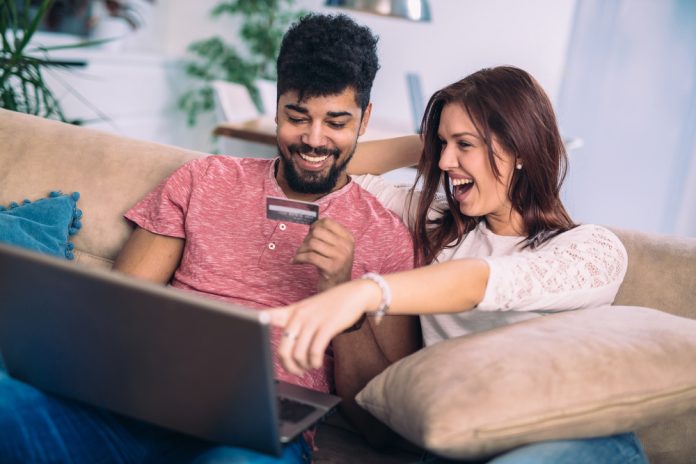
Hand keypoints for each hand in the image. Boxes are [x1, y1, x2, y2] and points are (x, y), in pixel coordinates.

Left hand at [265, 279, 379, 375]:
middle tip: (296, 371)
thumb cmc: (330, 305)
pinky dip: (315, 362)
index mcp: (292, 311)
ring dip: (304, 366)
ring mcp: (312, 321)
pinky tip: (317, 363)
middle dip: (288, 366)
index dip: (255, 325)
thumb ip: (293, 321)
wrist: (354, 294)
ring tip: (310, 365)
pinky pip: (315, 351)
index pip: (268, 317)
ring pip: (298, 354)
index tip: (250, 339)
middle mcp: (299, 316)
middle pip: (283, 350)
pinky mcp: (327, 326)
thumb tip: (284, 344)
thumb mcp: (307, 308)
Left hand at [292, 218, 353, 290]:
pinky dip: (298, 258)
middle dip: (306, 238)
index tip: (310, 232)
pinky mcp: (331, 268)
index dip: (315, 225)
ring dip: (301, 249)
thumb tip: (312, 226)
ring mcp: (340, 257)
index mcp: (348, 238)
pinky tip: (295, 261)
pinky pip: (309, 257)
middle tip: (304, 246)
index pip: (328, 222)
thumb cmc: (334, 266)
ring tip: (299, 255)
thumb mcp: (337, 249)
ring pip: (312, 243)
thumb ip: (328, 236)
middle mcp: (346, 246)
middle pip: (318, 232)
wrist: (339, 287)